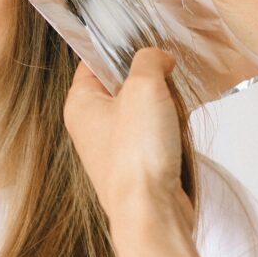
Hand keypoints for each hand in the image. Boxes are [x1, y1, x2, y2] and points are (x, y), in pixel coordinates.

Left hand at [63, 47, 193, 225]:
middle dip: (150, 83)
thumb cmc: (136, 156)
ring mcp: (113, 146)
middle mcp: (92, 125)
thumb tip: (158, 58)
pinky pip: (156, 134)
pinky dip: (171, 131)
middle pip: (124, 85)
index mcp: (80, 104)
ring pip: (144, 110)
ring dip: (165, 108)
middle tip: (163, 84)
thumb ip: (149, 60)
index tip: (143, 45)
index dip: (119, 50)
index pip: (93, 61)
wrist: (152, 211)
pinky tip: (177, 136)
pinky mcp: (136, 164)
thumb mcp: (143, 87)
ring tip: (171, 116)